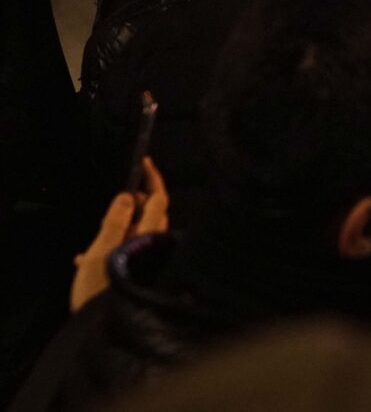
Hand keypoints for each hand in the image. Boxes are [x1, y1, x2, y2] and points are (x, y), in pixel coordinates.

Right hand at [71, 158, 166, 312]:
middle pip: (153, 216)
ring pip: (140, 236)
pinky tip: (87, 260)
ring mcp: (153, 262)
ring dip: (122, 228)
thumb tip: (128, 196)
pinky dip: (113, 251)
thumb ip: (114, 222)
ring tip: (101, 228)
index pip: (159, 199)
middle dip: (139, 202)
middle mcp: (157, 247)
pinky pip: (130, 255)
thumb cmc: (103, 291)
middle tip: (122, 194)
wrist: (106, 332)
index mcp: (150, 236)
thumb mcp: (101, 252)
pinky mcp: (143, 276)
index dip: (152, 179)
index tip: (145, 161)